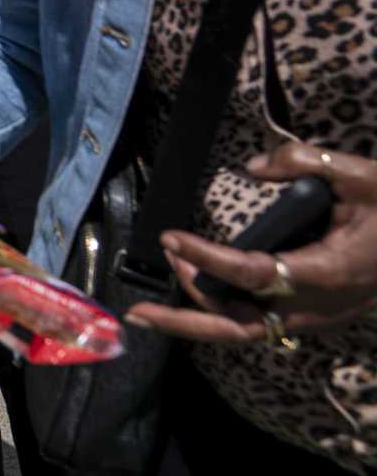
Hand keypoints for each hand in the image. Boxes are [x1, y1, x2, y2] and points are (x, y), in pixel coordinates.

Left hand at [126, 142, 376, 344]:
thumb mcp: (363, 176)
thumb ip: (305, 162)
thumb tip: (253, 164)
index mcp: (327, 273)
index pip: (251, 272)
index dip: (206, 258)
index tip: (168, 237)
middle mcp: (316, 305)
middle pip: (238, 327)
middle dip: (183, 323)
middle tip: (135, 311)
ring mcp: (314, 316)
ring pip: (245, 327)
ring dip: (200, 308)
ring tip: (170, 270)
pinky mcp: (313, 314)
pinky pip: (259, 319)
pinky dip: (224, 307)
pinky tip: (197, 285)